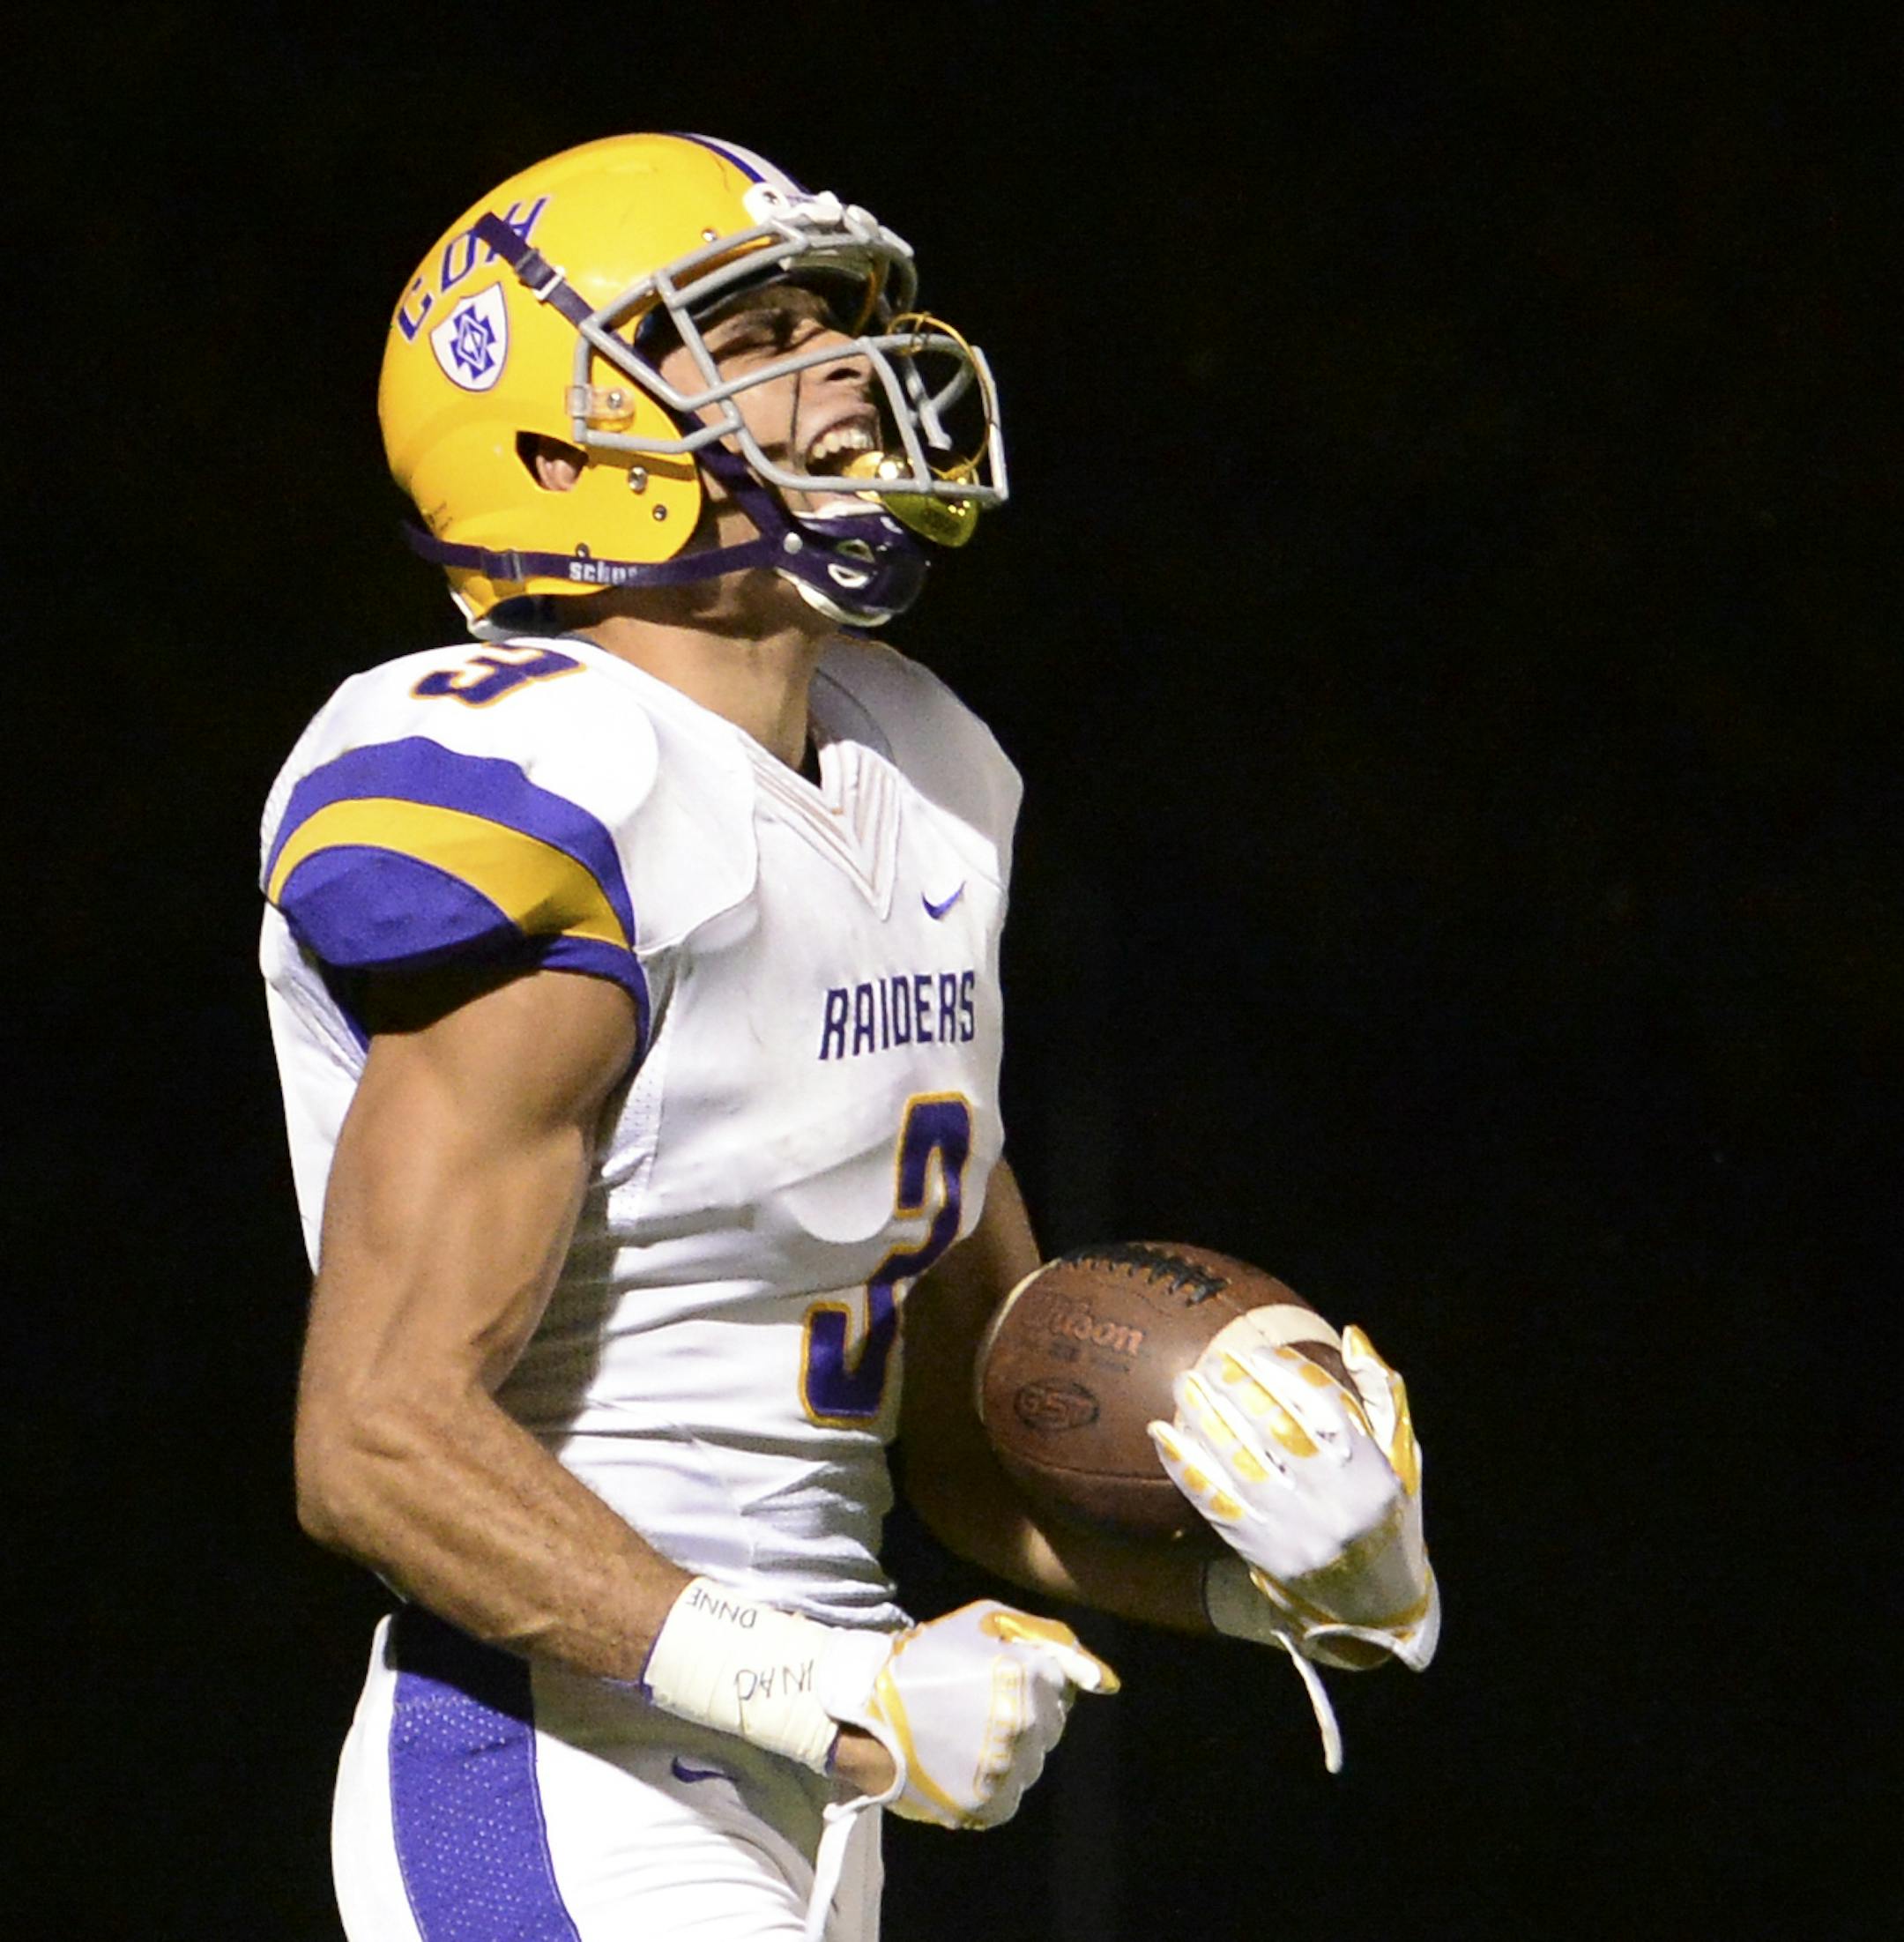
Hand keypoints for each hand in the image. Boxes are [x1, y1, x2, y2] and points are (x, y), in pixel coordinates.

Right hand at [817, 1601, 1117, 1827]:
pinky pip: (1011, 1794)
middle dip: (1026, 1714)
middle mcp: (1026, 1725)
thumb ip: (1037, 1633)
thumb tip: (1089, 1667)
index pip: (1061, 1684)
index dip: (1031, 1679)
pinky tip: (963, 1762)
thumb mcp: (979, 1621)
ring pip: (1032, 1762)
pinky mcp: (988, 1805)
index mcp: (1029, 1678)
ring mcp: (1008, 1769)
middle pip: (1051, 1725)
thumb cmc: (925, 1657)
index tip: (1000, 1680)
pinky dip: (994, 1783)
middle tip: (981, 1707)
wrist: (867, 1708)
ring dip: (1011, 1750)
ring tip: (966, 1735)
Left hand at [1150, 1324, 1436, 1663]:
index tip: (1258, 1353)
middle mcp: (1335, 1503)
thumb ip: (1381, 1392)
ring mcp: (1295, 1531)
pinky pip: (1215, 1502)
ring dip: (1206, 1419)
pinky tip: (1162, 1433)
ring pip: (1241, 1465)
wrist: (1376, 1602)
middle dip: (1241, 1390)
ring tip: (1184, 1383)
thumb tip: (1352, 1334)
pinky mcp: (1261, 1551)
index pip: (1328, 1409)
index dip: (1289, 1374)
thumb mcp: (1401, 1454)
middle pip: (1279, 1433)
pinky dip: (1185, 1465)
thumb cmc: (1388, 1511)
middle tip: (1213, 1360)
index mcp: (1373, 1474)